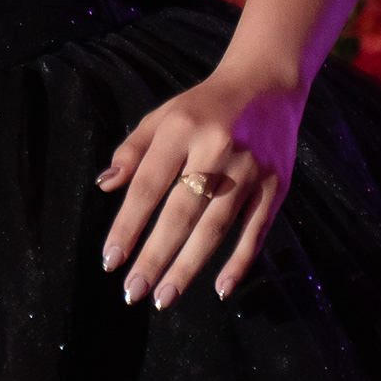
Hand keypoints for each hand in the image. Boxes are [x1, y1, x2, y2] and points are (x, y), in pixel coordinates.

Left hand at [98, 59, 304, 305]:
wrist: (267, 84)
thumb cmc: (205, 106)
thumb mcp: (163, 117)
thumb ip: (132, 151)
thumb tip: (104, 187)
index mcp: (182, 130)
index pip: (148, 186)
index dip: (127, 225)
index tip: (110, 260)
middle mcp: (216, 149)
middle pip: (181, 213)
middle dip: (155, 256)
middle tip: (133, 292)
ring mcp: (250, 169)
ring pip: (216, 227)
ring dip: (189, 266)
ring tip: (165, 297)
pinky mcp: (276, 185)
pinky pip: (256, 231)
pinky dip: (239, 262)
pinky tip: (220, 289)